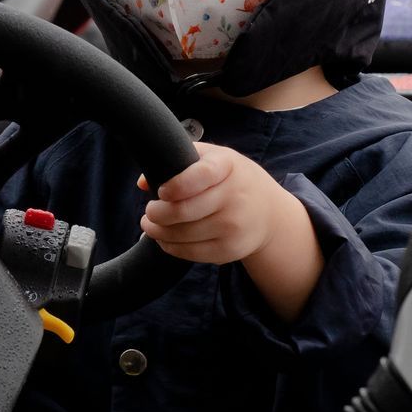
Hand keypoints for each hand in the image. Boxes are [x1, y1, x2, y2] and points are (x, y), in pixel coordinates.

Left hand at [138, 144, 301, 265]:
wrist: (269, 213)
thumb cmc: (232, 179)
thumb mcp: (213, 158)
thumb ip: (178, 160)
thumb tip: (143, 182)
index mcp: (227, 166)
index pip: (200, 175)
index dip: (176, 185)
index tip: (161, 191)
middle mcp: (234, 196)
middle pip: (183, 211)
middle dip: (156, 213)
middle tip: (149, 211)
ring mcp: (234, 226)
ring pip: (182, 234)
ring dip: (158, 232)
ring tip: (150, 225)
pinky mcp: (230, 249)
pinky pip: (191, 252)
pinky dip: (170, 247)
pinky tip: (164, 239)